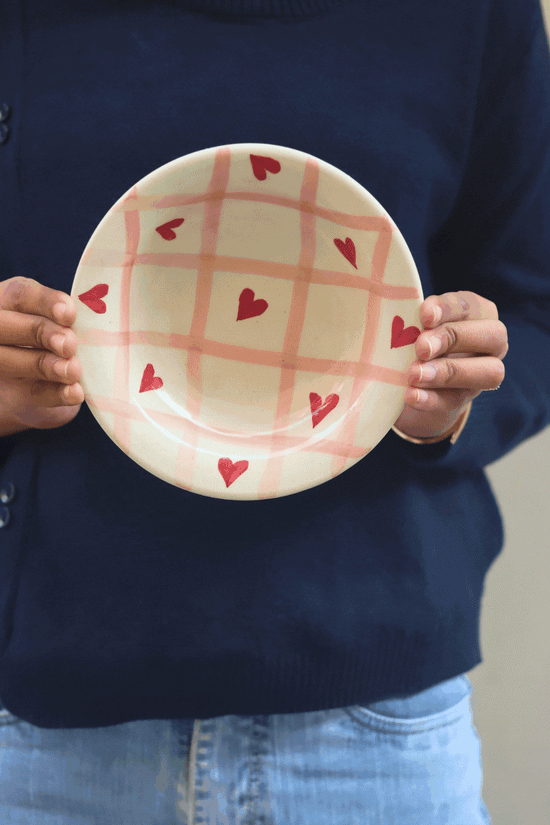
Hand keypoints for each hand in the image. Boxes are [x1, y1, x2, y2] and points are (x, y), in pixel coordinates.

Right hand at [0, 277, 83, 431]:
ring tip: (74, 371)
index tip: (70, 314)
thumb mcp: (60, 325)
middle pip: (9, 326)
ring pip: (13, 361)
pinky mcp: (10, 396)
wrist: (42, 387)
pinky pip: (30, 393)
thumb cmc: (57, 343)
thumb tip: (98, 317)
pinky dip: (55, 393)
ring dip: (48, 366)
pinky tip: (74, 392)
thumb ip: (68, 320)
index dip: (45, 302)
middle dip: (41, 332)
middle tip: (70, 344)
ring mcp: (0, 366)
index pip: (21, 295)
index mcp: (9, 304)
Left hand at [393, 291, 507, 439]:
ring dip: (448, 372)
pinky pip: (455, 400)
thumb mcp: (411, 323)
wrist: (405, 379)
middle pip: (494, 336)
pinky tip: (411, 395)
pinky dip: (432, 398)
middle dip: (454, 338)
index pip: (472, 305)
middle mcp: (491, 342)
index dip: (449, 309)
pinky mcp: (464, 398)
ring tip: (414, 375)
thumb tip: (396, 313)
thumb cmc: (410, 336)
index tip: (424, 316)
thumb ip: (411, 318)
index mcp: (479, 313)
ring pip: (487, 372)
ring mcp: (483, 372)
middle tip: (421, 347)